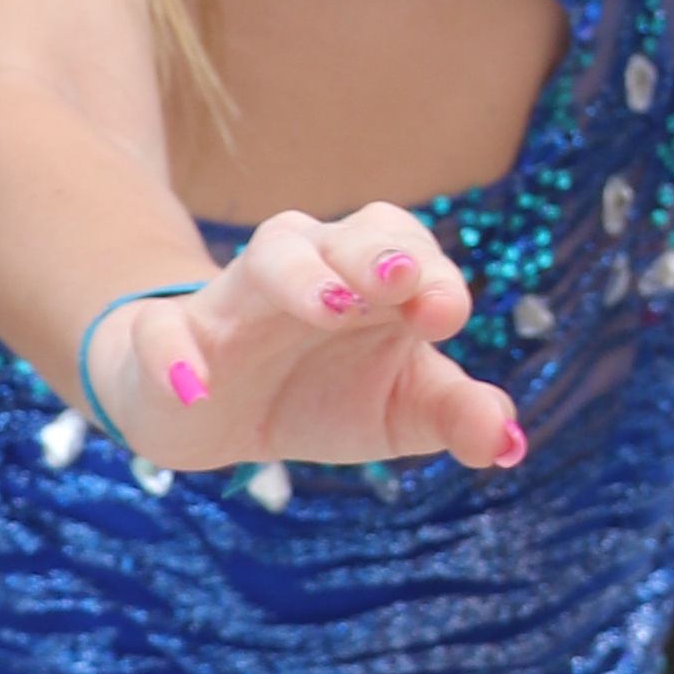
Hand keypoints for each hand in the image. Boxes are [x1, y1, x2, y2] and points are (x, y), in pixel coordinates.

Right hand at [90, 205, 522, 472]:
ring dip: (301, 276)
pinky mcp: (171, 338)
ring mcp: (238, 302)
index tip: (447, 314)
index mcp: (372, 285)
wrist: (214, 415)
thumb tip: (509, 439)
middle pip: (343, 234)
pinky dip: (176, 352)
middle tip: (399, 283)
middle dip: (374, 252)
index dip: (432, 273)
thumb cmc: (323, 394)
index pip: (408, 251)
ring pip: (267, 257)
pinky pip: (164, 330)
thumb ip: (456, 415)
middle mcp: (310, 274)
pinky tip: (197, 383)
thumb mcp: (399, 412)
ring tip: (330, 307)